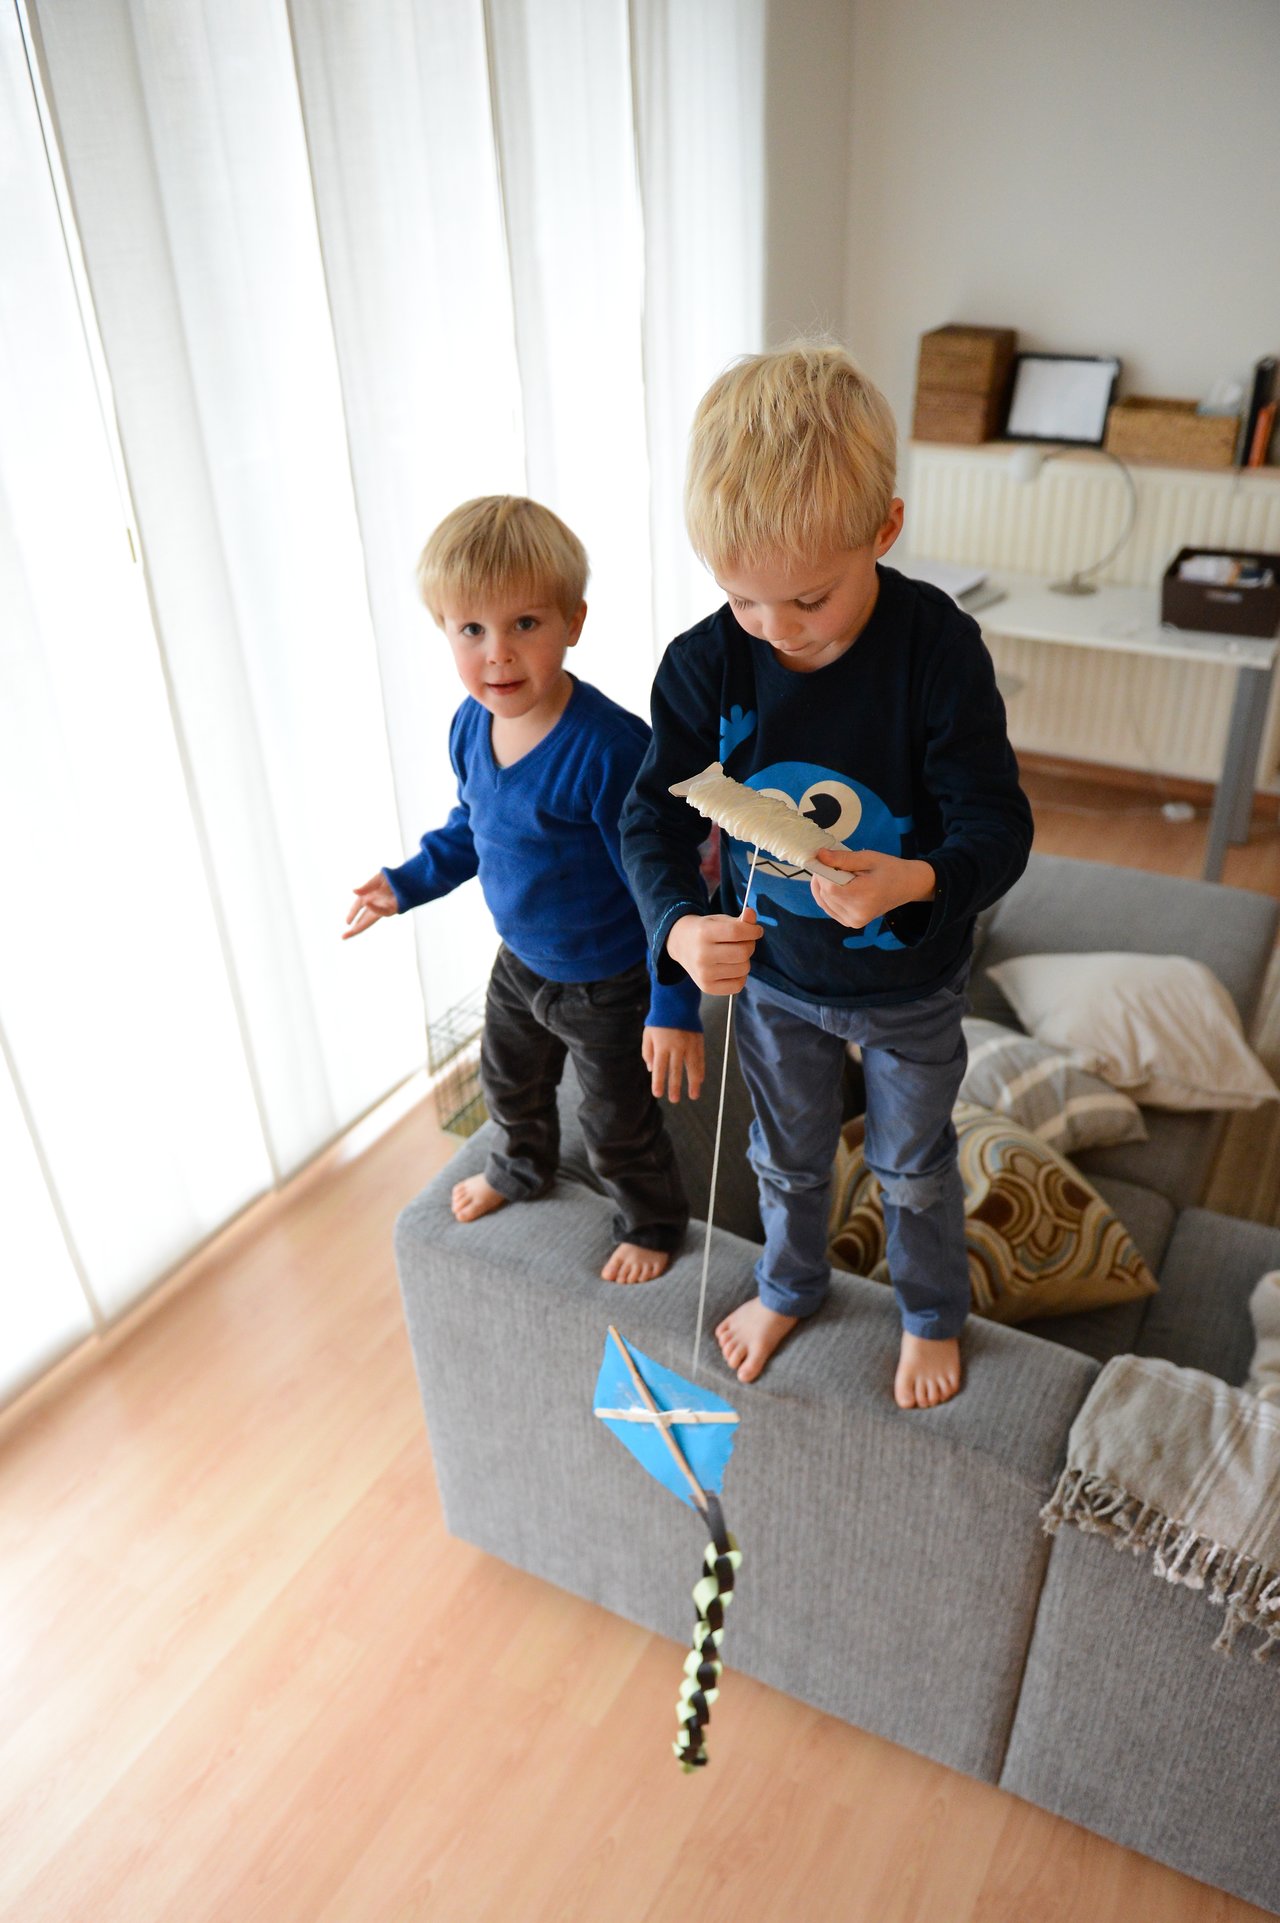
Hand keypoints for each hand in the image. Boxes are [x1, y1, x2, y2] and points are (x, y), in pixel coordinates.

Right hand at [343, 872, 398, 938]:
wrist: (408, 877)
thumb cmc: (393, 877)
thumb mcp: (377, 880)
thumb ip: (366, 887)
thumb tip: (353, 891)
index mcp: (370, 896)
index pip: (358, 907)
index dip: (352, 914)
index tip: (347, 922)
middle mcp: (376, 904)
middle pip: (363, 919)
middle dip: (354, 928)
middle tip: (344, 937)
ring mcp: (384, 907)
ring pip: (371, 920)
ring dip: (361, 925)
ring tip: (352, 930)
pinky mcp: (393, 908)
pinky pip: (383, 911)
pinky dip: (375, 908)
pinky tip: (367, 905)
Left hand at [643, 1026, 705, 1102]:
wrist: (677, 1002)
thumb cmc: (659, 1020)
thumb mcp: (648, 1034)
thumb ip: (648, 1053)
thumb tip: (652, 1070)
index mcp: (661, 1045)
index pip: (660, 1068)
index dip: (658, 1082)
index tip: (658, 1094)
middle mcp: (676, 1047)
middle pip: (676, 1071)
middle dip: (675, 1087)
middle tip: (674, 1100)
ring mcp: (689, 1044)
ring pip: (692, 1067)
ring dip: (693, 1083)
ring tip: (694, 1096)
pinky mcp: (698, 1041)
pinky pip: (700, 1059)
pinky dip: (701, 1071)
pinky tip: (700, 1081)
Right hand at [666, 908, 762, 995]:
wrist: (681, 945)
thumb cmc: (705, 931)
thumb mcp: (719, 920)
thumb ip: (739, 920)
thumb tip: (751, 914)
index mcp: (704, 933)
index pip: (737, 931)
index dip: (753, 931)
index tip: (757, 931)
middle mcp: (702, 955)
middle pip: (743, 952)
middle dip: (750, 945)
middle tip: (744, 942)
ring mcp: (704, 973)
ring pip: (744, 969)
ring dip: (745, 961)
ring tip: (734, 955)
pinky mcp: (707, 987)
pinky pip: (738, 985)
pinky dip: (740, 976)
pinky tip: (732, 968)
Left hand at [809, 849, 935, 930]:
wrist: (907, 886)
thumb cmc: (890, 869)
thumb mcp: (868, 858)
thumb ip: (842, 858)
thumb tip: (819, 855)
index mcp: (866, 897)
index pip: (831, 887)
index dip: (823, 872)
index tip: (824, 858)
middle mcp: (859, 914)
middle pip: (825, 894)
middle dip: (822, 877)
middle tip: (833, 863)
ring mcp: (854, 921)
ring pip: (823, 901)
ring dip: (823, 885)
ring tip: (839, 873)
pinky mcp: (851, 923)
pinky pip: (828, 907)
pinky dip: (826, 895)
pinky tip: (836, 884)